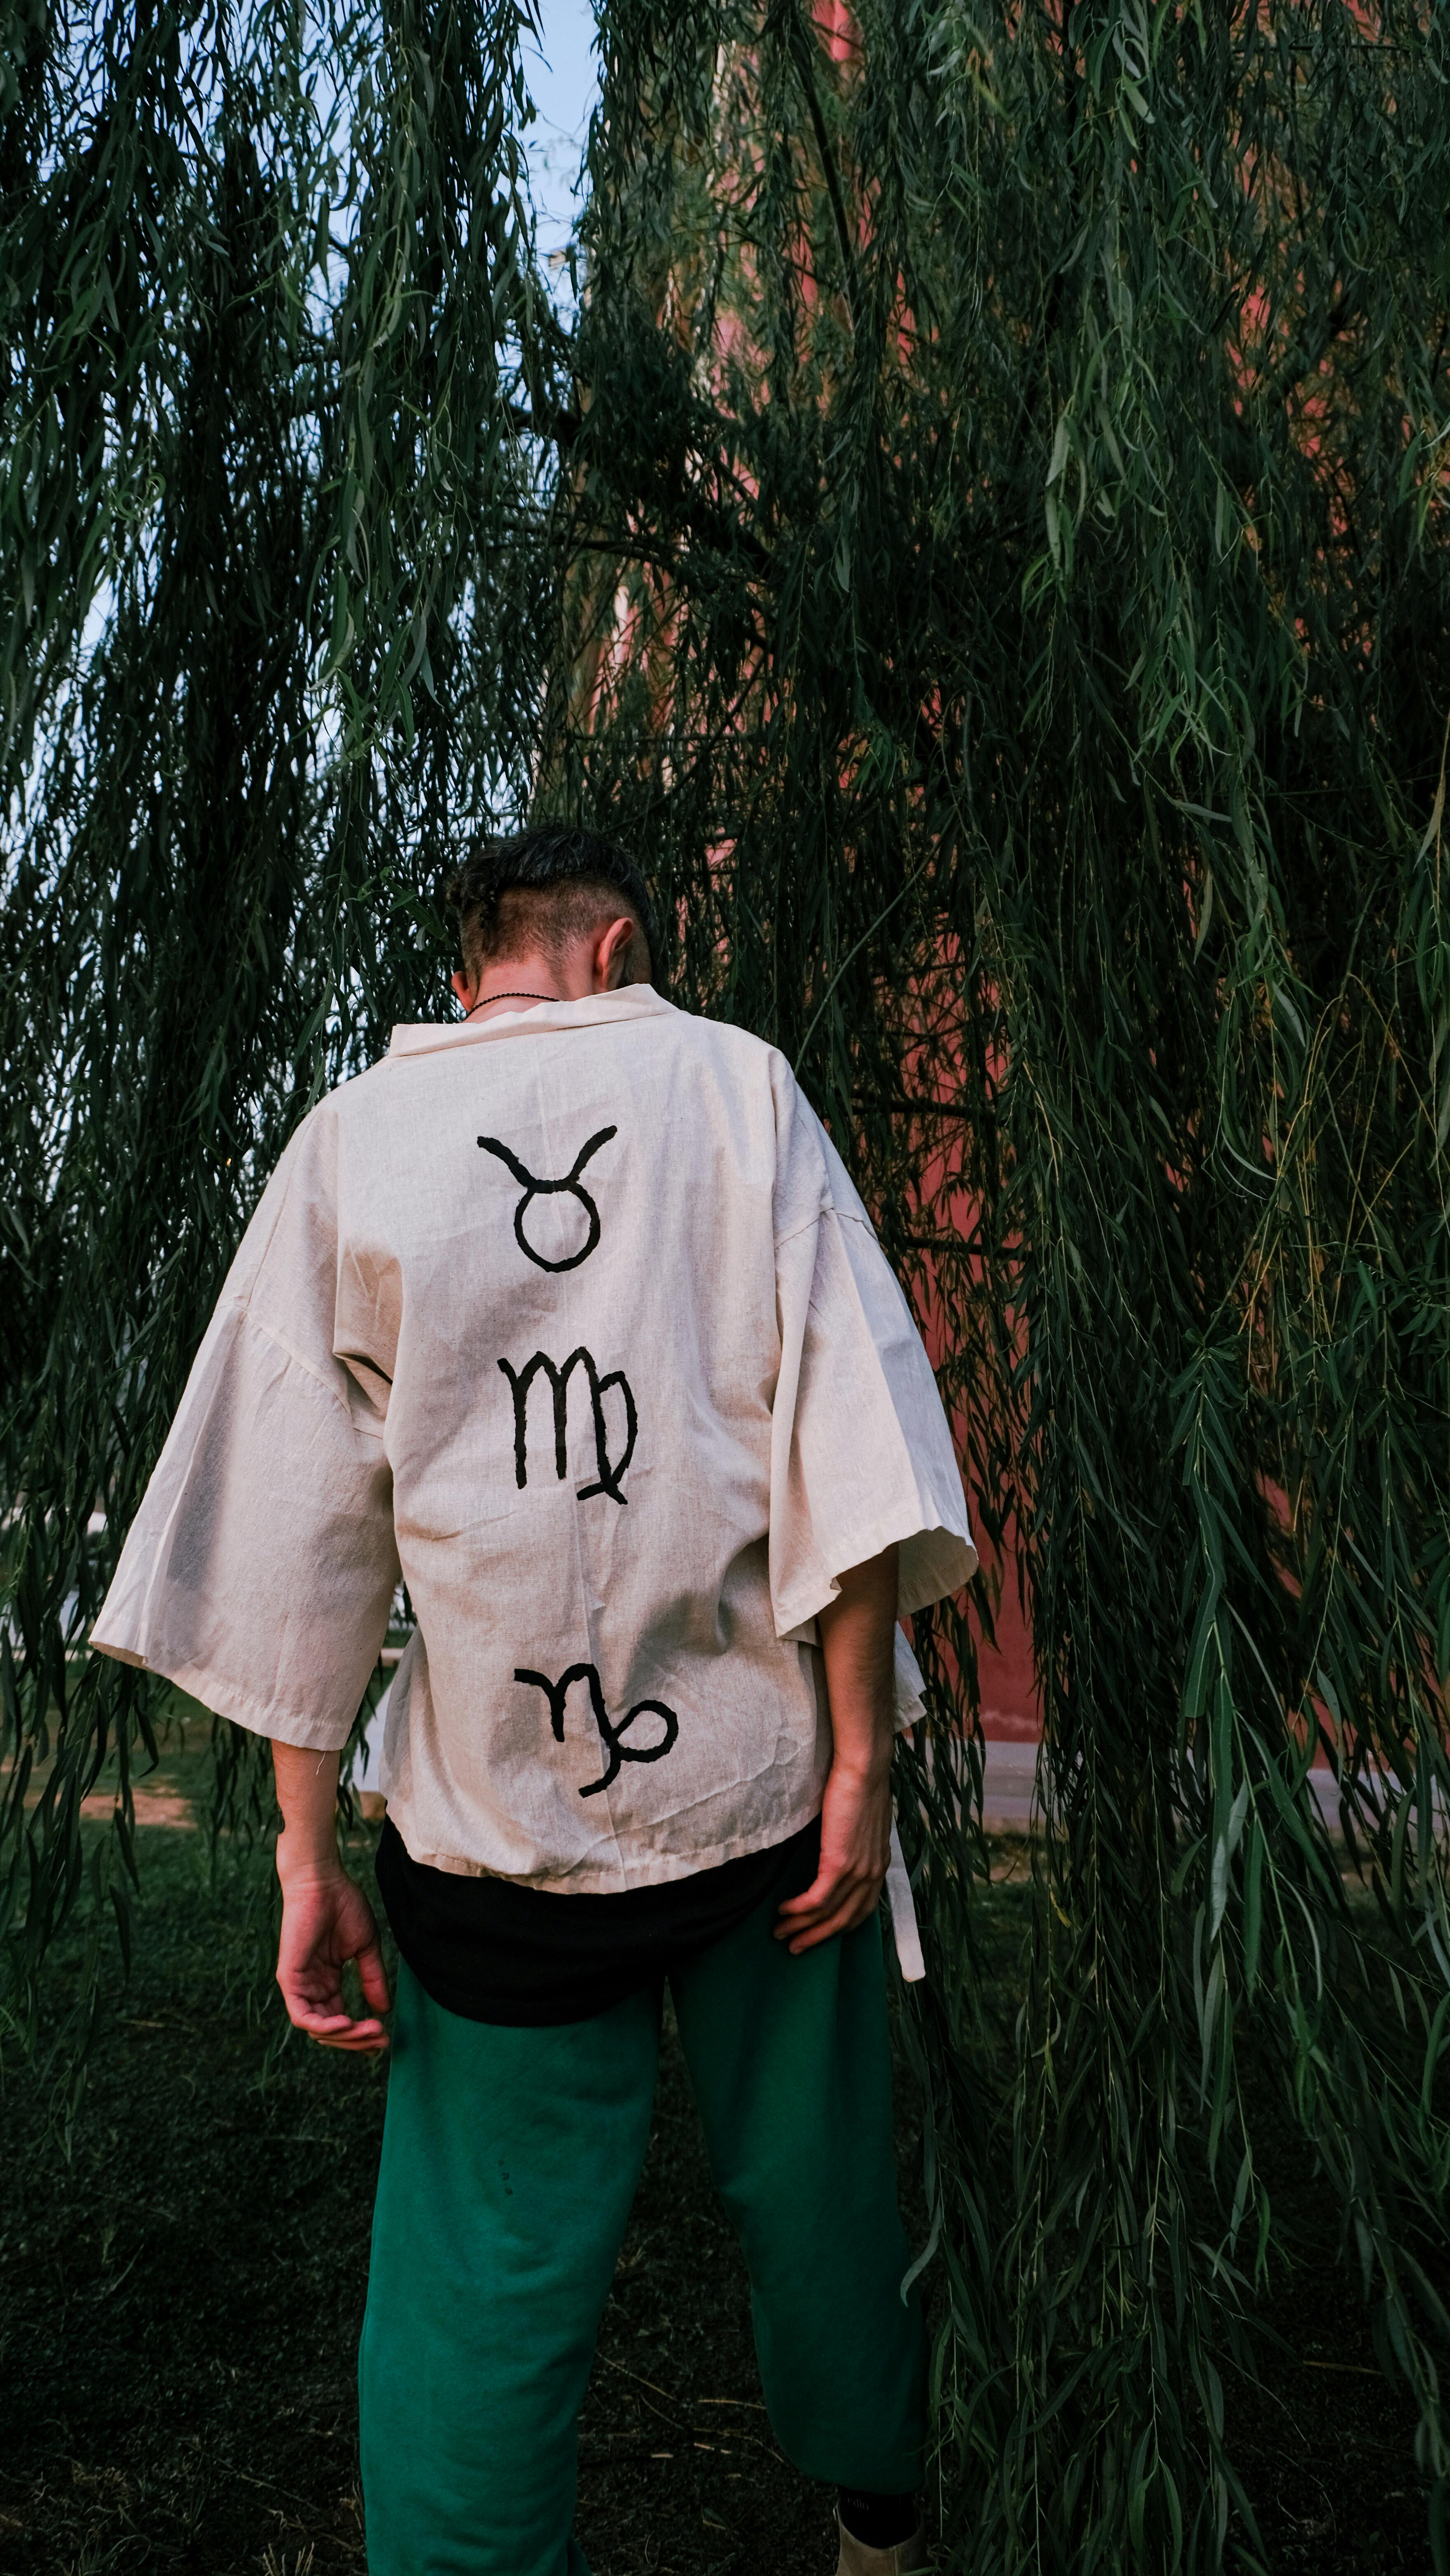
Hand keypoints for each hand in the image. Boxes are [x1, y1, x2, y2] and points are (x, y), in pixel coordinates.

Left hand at [275, 1862, 391, 2052]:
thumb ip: (372, 1979)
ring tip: (370, 2031)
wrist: (324, 1882)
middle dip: (356, 2040)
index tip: (384, 2038)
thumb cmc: (343, 1906)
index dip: (361, 2033)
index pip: (340, 2020)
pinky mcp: (289, 1979)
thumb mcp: (365, 1948)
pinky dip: (324, 2026)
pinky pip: (302, 2015)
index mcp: (326, 1982)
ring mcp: (299, 1985)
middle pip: (330, 2030)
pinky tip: (347, 2023)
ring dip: (344, 2036)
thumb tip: (383, 2010)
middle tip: (381, 2040)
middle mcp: (312, 1988)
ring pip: (316, 2029)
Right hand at [774, 1756, 891, 1953]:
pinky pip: (816, 1899)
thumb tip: (838, 1850)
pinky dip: (798, 1909)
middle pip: (843, 1920)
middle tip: (794, 1948)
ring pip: (827, 1914)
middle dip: (817, 1938)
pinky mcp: (839, 1864)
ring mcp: (857, 1872)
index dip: (839, 1927)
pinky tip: (783, 1911)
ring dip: (801, 1928)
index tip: (820, 1934)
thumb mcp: (864, 1823)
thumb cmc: (860, 1786)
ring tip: (780, 1934)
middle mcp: (872, 1874)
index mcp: (878, 1866)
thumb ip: (855, 1844)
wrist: (864, 1769)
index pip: (862, 1909)